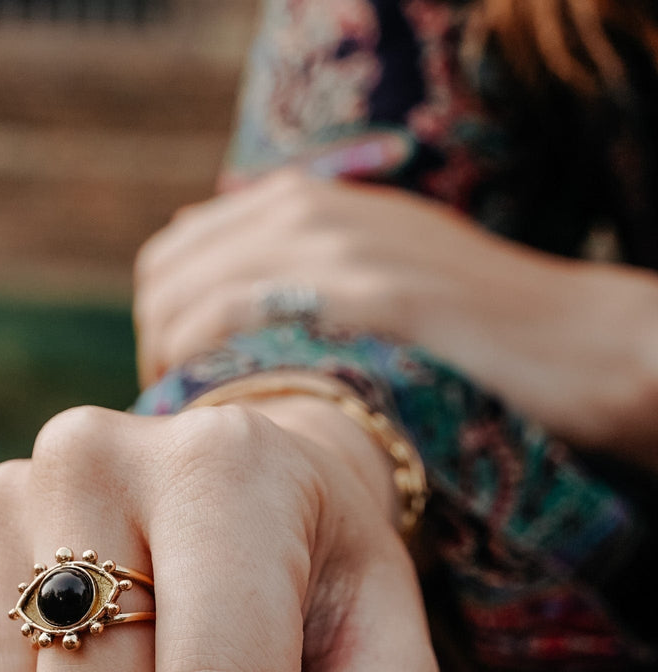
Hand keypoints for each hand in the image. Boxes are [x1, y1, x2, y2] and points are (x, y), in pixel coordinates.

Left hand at [134, 169, 657, 465]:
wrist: (567, 340)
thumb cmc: (461, 328)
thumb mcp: (368, 275)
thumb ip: (297, 274)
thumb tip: (217, 302)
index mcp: (302, 202)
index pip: (174, 253)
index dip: (159, 322)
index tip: (173, 378)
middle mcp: (307, 210)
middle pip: (167, 274)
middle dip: (154, 345)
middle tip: (176, 408)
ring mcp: (336, 247)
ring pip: (191, 296)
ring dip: (171, 364)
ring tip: (194, 419)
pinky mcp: (366, 294)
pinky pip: (239, 319)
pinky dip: (208, 367)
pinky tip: (224, 408)